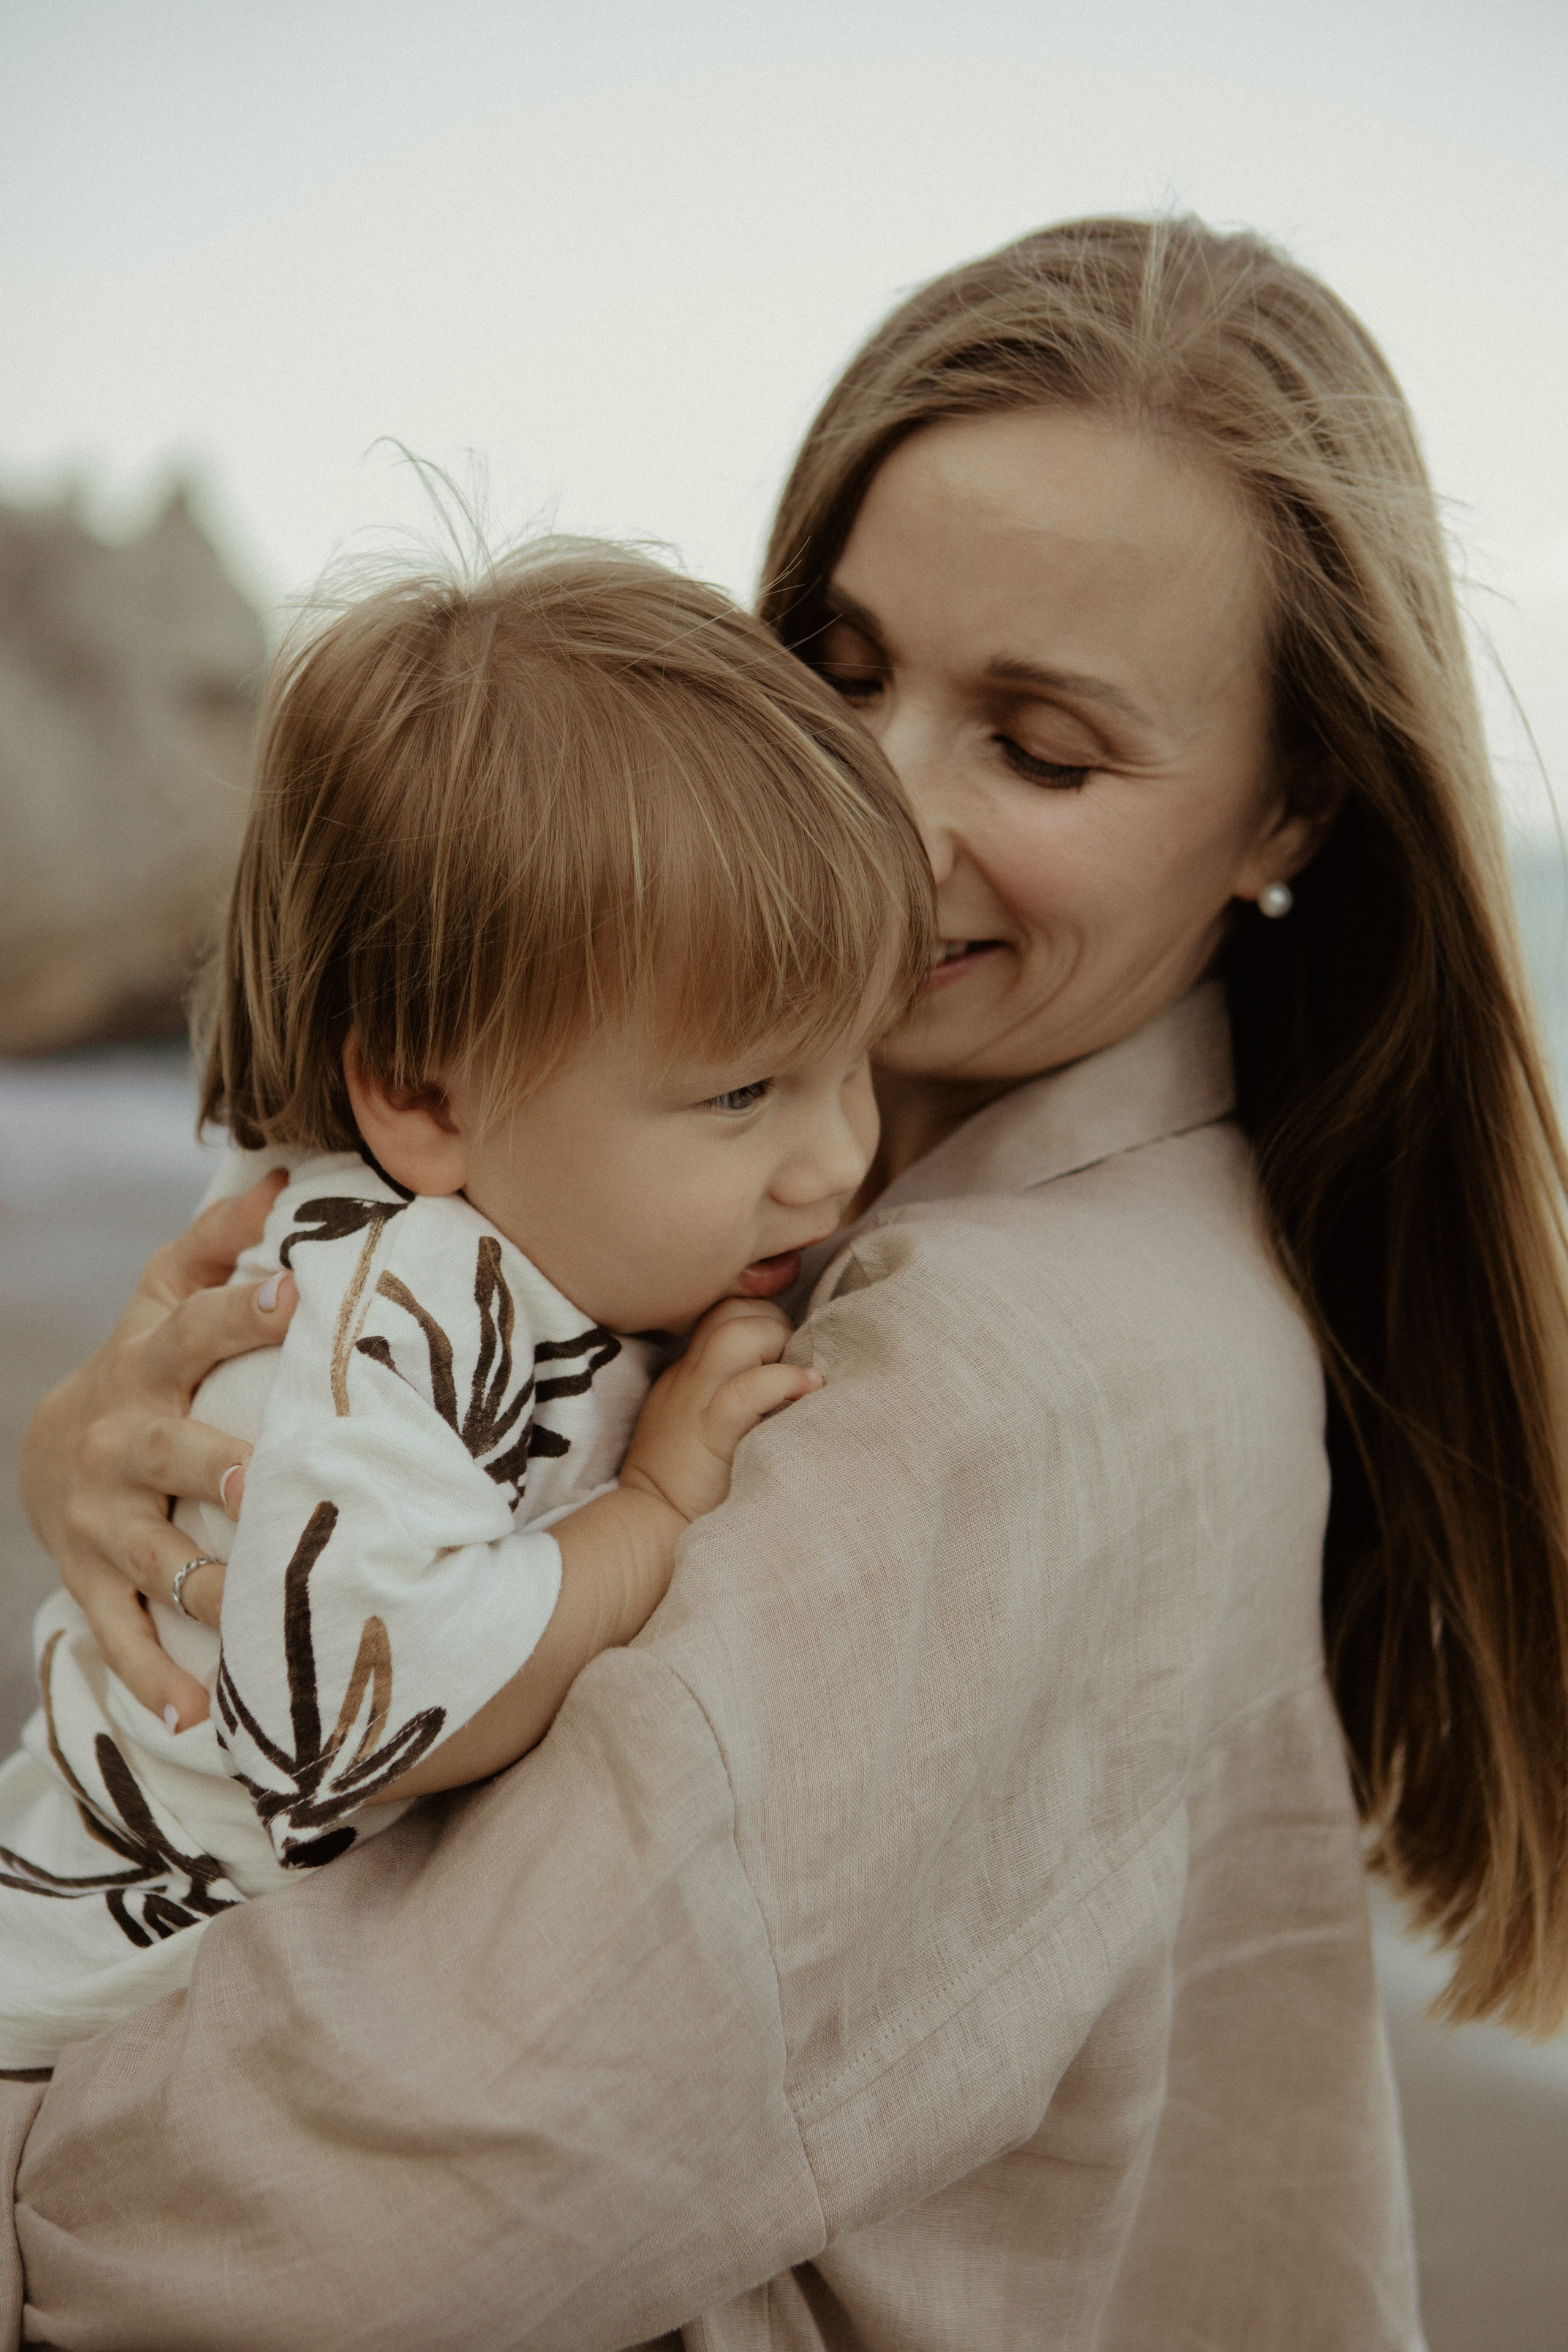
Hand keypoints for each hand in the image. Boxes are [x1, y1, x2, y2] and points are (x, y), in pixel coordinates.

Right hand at [17, 1175, 298, 1727]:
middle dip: (208, 1463)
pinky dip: (158, 1678)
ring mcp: (104, 1522)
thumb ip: (217, 1242)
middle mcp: (121, 1443)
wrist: (51, 1448)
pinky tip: (200, 1714)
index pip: (194, 1329)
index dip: (238, 1311)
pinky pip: (125, 1636)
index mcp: (147, 1366)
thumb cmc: (143, 1364)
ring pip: (151, 1558)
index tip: (291, 1295)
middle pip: (163, 1453)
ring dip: (200, 1585)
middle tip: (260, 1476)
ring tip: (252, 1613)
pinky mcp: (94, 1584)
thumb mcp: (161, 1296)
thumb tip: (277, 1177)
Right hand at [619, 1297, 822, 1525]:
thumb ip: (728, 1397)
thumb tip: (788, 1378)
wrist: (648, 1531)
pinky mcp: (710, 1433)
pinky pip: (746, 1389)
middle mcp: (688, 1379)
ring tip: (802, 1373)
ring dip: (777, 1341)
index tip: (784, 1348)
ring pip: (734, 1335)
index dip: (760, 1316)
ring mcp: (695, 1402)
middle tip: (795, 1359)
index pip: (722, 1314)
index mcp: (686, 1376)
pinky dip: (784, 1380)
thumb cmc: (685, 1489)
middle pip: (728, 1312)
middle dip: (772, 1320)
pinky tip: (810, 1387)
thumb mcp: (699, 1428)